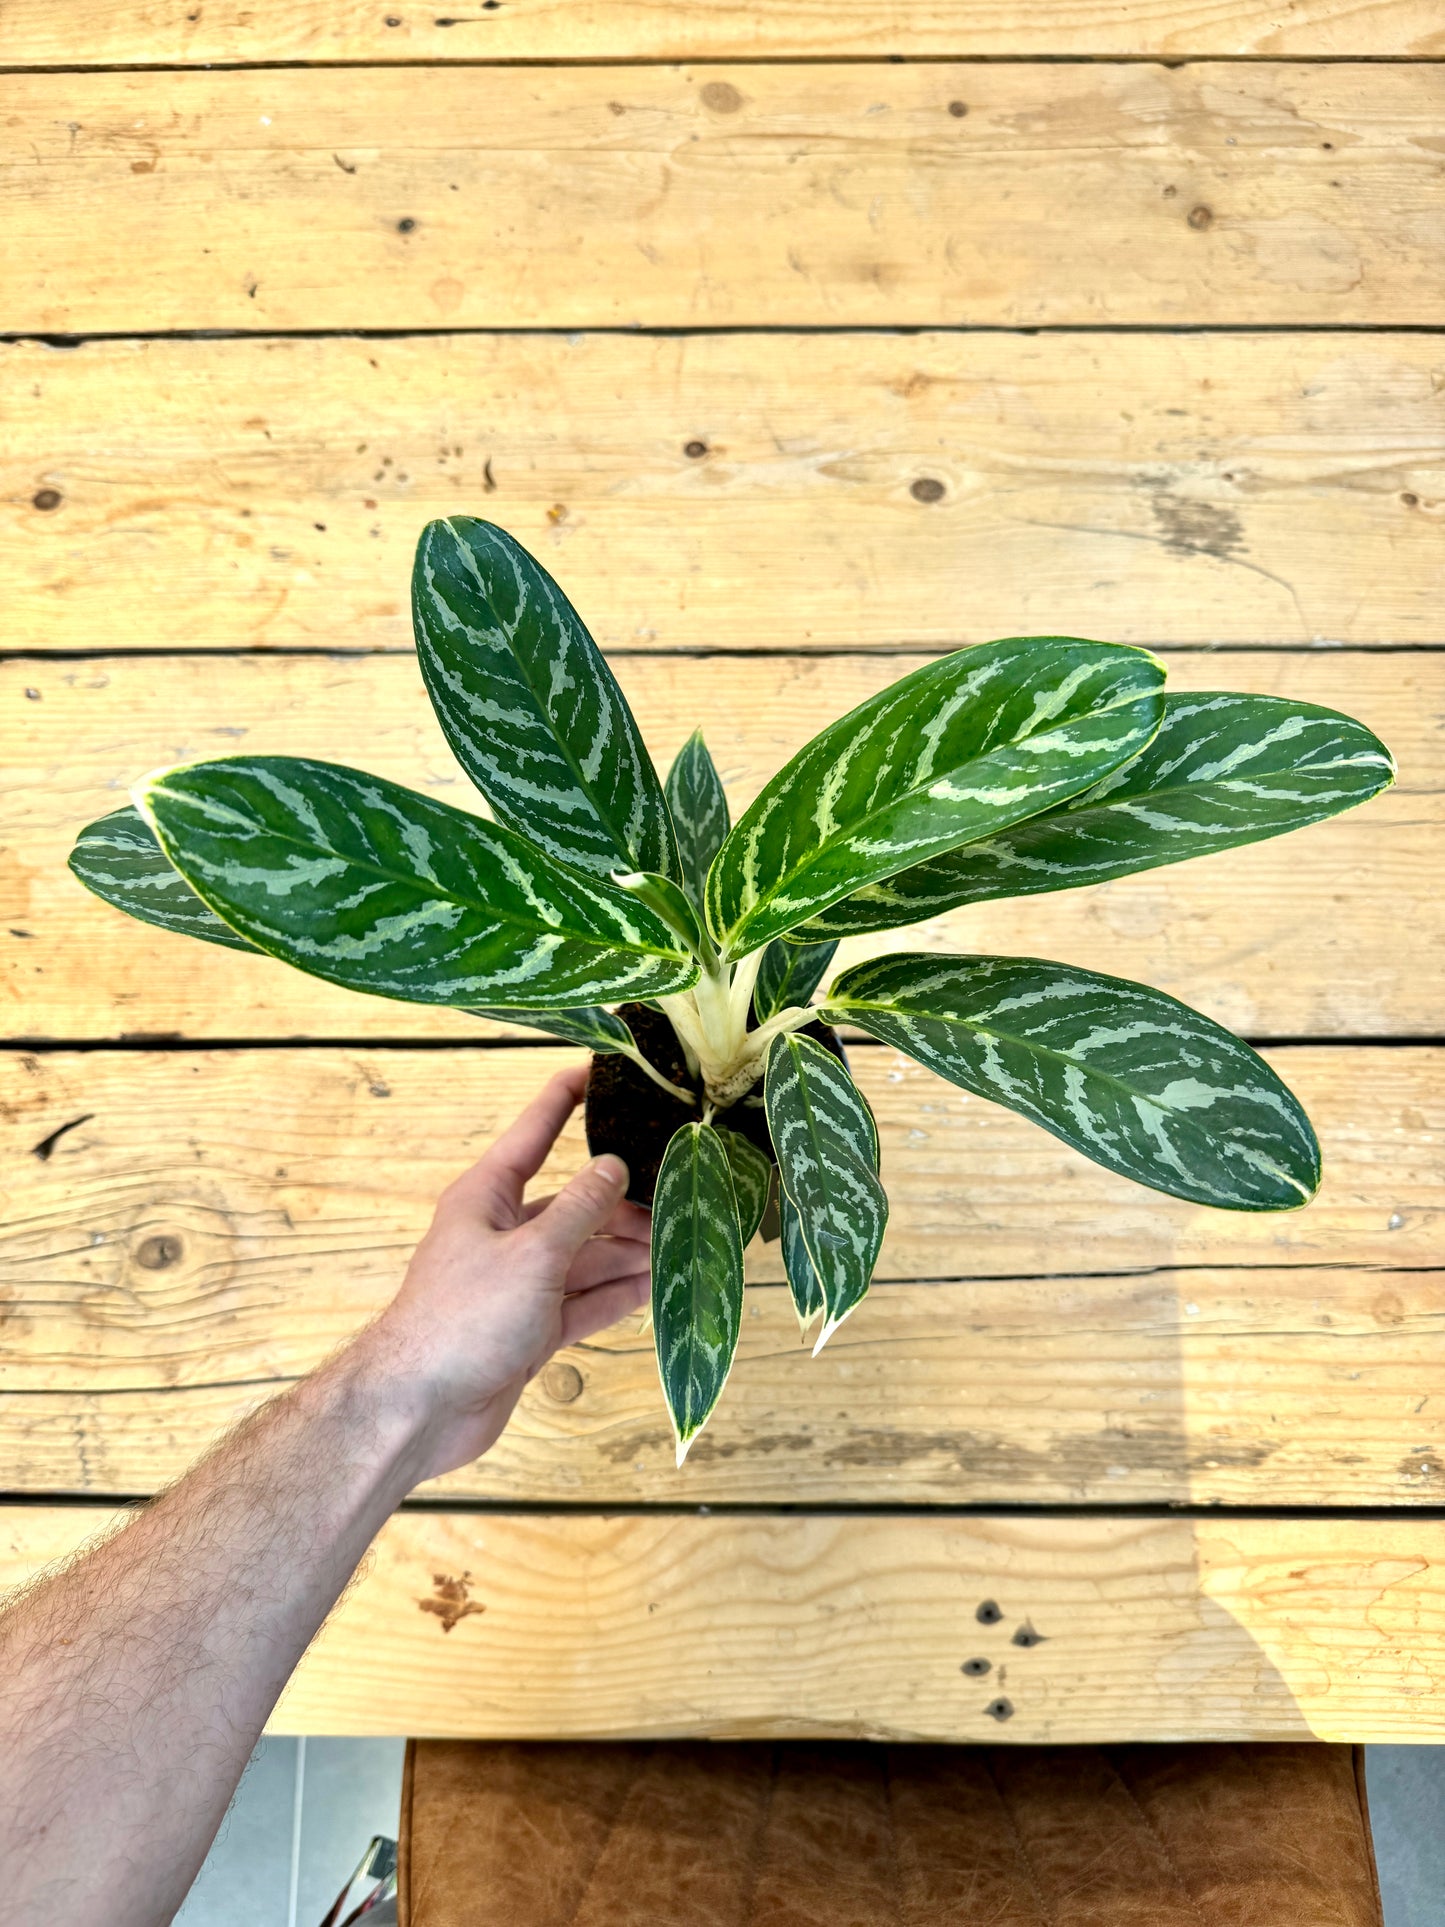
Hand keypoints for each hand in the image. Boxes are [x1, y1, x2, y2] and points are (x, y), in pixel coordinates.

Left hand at [347, 1065, 648, 1482]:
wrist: (419, 1409)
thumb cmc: (462, 1318)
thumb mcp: (532, 1253)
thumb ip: (580, 1210)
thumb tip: (614, 1167)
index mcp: (487, 1197)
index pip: (533, 1133)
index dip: (565, 1099)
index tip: (600, 1070)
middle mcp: (502, 1234)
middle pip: (573, 1204)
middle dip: (623, 1202)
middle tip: (679, 1195)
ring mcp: (517, 1284)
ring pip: (584, 1256)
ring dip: (629, 1251)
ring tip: (681, 1242)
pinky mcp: (528, 1329)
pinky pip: (582, 1301)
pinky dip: (616, 1294)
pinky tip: (656, 1285)